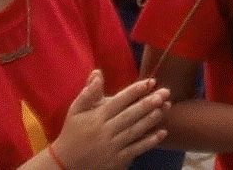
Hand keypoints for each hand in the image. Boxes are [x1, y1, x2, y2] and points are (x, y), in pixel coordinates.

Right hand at [49, 71, 167, 169]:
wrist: (65, 165)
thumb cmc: (72, 134)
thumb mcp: (75, 112)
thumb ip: (88, 93)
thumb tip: (97, 73)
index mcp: (96, 117)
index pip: (118, 101)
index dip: (135, 91)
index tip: (150, 82)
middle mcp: (105, 131)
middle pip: (130, 115)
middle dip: (148, 103)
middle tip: (165, 92)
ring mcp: (112, 147)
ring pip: (135, 131)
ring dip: (152, 119)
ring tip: (166, 107)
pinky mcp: (117, 160)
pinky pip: (136, 149)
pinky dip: (149, 141)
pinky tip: (162, 132)